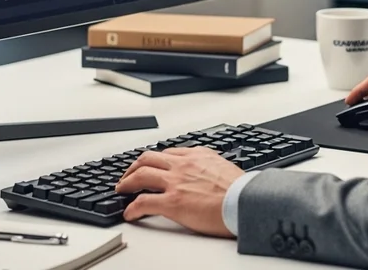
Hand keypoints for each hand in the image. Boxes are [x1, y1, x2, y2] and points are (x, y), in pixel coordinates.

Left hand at [114, 147, 242, 236]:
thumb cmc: (241, 190)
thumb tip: (211, 175)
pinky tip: (130, 214)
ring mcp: (175, 182)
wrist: (245, 201)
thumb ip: (212, 168)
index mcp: (198, 155)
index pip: (169, 153)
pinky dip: (132, 208)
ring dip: (127, 182)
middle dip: (134, 166)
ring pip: (141, 175)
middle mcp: (183, 164)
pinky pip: (143, 202)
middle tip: (128, 175)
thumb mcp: (225, 168)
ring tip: (122, 190)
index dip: (156, 160)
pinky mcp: (172, 202)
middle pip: (148, 158)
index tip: (151, 166)